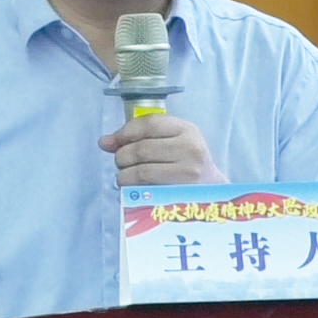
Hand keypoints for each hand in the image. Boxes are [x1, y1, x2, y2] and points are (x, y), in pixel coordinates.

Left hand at [99, 114, 227, 185]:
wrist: (212, 192)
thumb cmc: (186, 163)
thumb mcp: (172, 142)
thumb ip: (141, 137)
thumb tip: (104, 142)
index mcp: (187, 130)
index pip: (149, 123)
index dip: (125, 132)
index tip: (112, 142)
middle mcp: (190, 148)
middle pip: (141, 148)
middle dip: (122, 156)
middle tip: (121, 163)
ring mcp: (187, 172)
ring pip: (140, 171)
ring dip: (124, 175)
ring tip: (125, 176)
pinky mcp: (180, 193)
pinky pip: (145, 190)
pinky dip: (131, 188)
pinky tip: (132, 188)